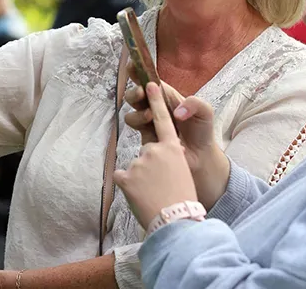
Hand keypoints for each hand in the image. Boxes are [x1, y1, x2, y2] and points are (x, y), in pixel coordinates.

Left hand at [114, 82, 197, 228]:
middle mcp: (154, 150)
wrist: (177, 222)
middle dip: (148, 168)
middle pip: (145, 152)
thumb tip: (154, 157)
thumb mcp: (181, 171)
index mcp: (172, 148)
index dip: (155, 100)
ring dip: (139, 182)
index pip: (162, 119)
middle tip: (160, 185)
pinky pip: (122, 180)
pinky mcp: (126, 176)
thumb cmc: (183, 200)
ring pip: (134, 169)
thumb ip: (167, 158)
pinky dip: (128, 189)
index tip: (150, 83)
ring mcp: (139, 162)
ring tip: (153, 195)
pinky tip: (140, 199)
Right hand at [123, 64, 214, 175]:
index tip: (133, 65)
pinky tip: (153, 129)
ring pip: (130, 112)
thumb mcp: (205, 112)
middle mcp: (154, 106)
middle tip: (142, 93)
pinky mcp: (145, 136)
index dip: (138, 70)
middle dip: (135, 92)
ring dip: (138, 111)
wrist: (201, 157)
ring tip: (151, 115)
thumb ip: (195, 104)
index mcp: (166, 95)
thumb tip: (176, 112)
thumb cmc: (202, 130)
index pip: (149, 79)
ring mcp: (148, 122)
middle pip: (134, 94)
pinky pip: (133, 127)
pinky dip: (139, 124)